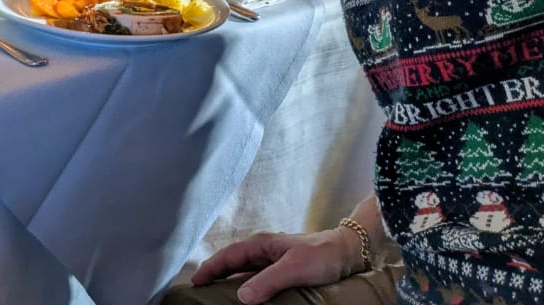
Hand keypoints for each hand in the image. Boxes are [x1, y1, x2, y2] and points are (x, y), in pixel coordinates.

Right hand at [189, 227, 362, 303]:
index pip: (228, 256)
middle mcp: (263, 251)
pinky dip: (248, 288)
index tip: (195, 282)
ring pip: (245, 273)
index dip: (210, 268)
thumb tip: (241, 296)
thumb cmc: (322, 255)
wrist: (348, 252)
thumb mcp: (294, 268)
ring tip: (219, 298)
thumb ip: (268, 281)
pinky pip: (258, 280)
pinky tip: (247, 299)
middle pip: (233, 264)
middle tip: (201, 292)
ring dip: (231, 283)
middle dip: (216, 275)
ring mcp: (273, 261)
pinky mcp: (283, 271)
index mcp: (261, 244)